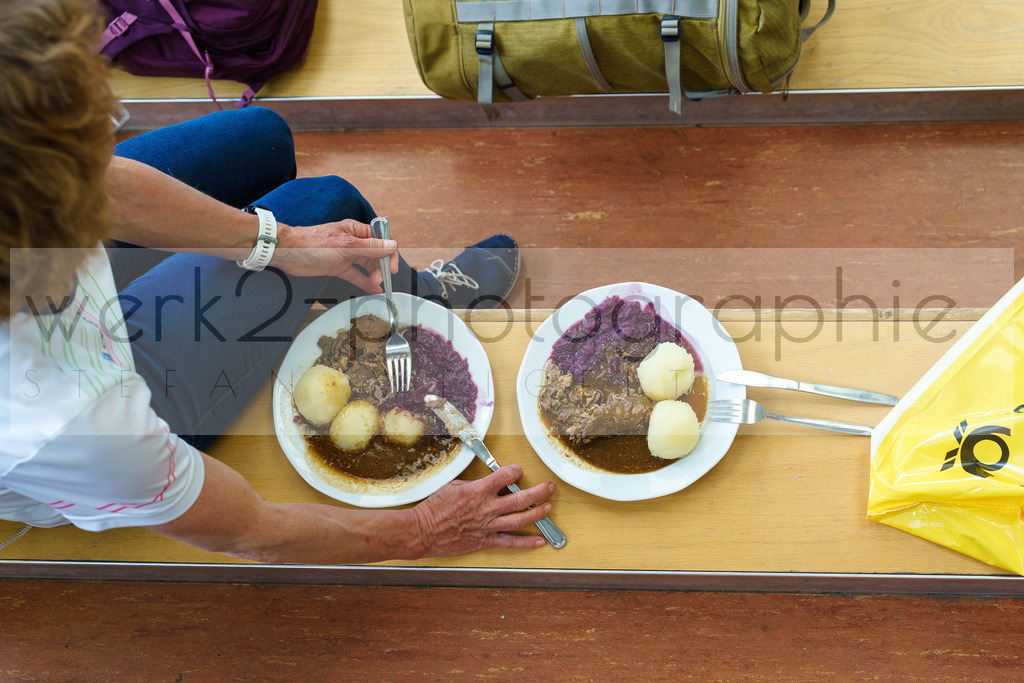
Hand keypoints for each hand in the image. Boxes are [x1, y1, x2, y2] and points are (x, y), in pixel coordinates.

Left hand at [273, 219, 398, 291]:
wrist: (290, 253)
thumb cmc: (312, 242)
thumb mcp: (345, 245)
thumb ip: (369, 247)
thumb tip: (391, 245)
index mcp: (355, 231)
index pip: (380, 239)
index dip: (389, 252)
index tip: (392, 265)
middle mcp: (353, 242)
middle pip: (375, 254)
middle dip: (381, 266)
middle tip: (380, 278)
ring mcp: (346, 255)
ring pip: (367, 265)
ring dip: (374, 274)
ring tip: (376, 284)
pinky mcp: (339, 267)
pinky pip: (356, 275)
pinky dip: (364, 282)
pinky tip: (372, 289)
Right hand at [411, 465, 555, 556]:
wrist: (423, 531)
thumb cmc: (435, 508)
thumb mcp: (454, 486)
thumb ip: (474, 484)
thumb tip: (488, 482)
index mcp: (478, 491)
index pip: (505, 476)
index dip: (515, 471)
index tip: (518, 471)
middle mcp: (486, 508)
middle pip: (520, 499)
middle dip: (538, 492)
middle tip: (549, 487)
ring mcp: (487, 526)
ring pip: (519, 520)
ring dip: (537, 514)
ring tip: (548, 508)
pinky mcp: (484, 541)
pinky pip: (509, 543)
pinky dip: (526, 543)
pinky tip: (540, 541)